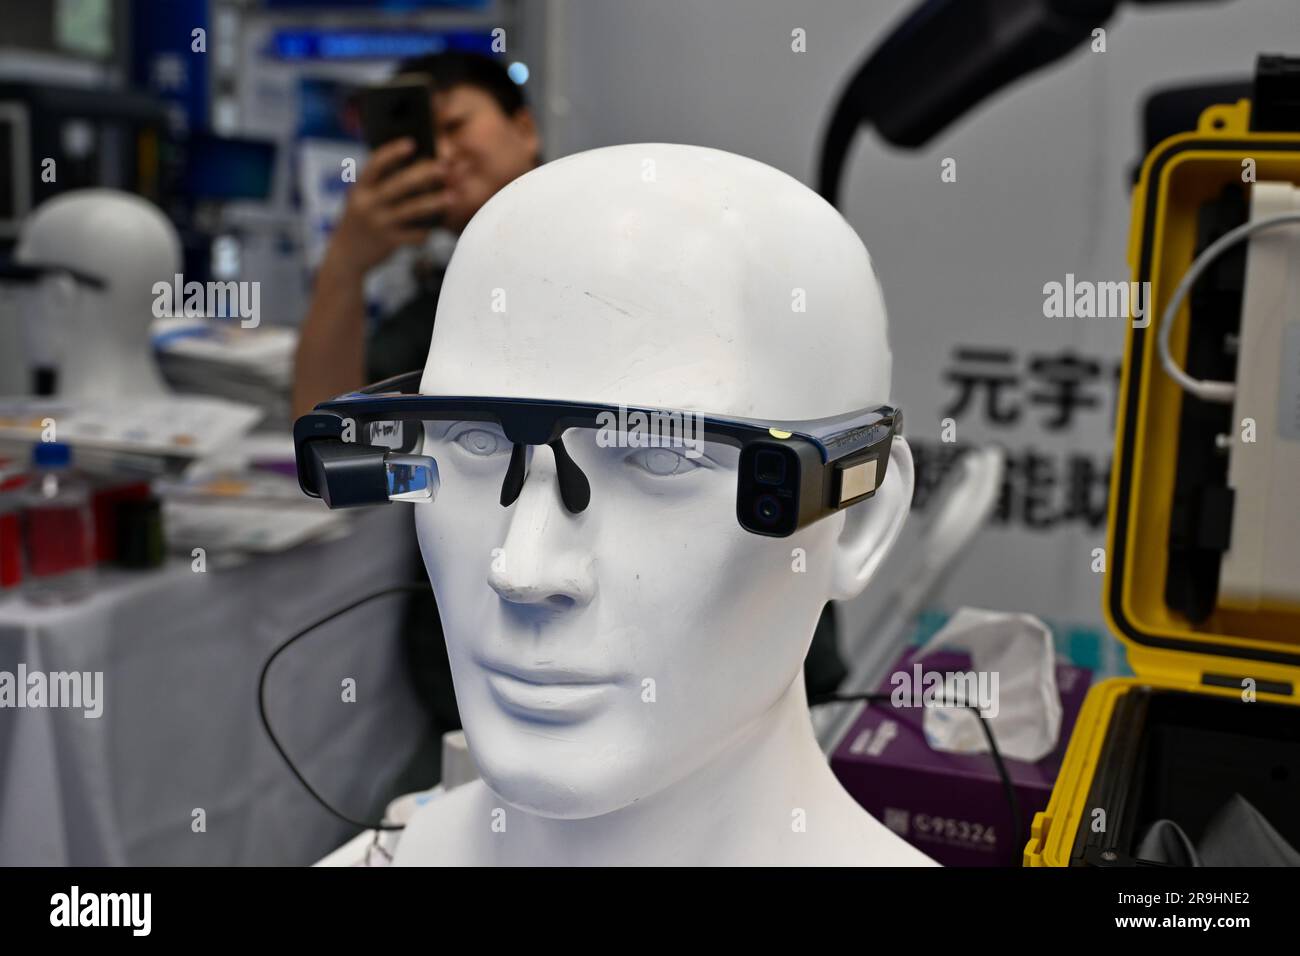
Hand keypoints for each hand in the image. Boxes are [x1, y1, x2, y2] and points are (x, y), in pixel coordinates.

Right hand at [327, 138, 450, 275]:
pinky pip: (414, 234)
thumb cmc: (361, 221)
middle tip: (444, 168)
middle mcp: (367, 204)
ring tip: (453, 197)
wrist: (345, 256)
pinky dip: (428, 230)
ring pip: (412, 210)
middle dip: (424, 174)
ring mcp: (378, 224)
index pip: (375, 165)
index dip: (393, 152)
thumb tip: (418, 168)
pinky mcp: (389, 242)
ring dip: (435, 202)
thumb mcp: (362, 199)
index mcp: (360, 189)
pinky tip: (436, 226)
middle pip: (400, 184)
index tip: (412, 143)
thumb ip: (381, 185)